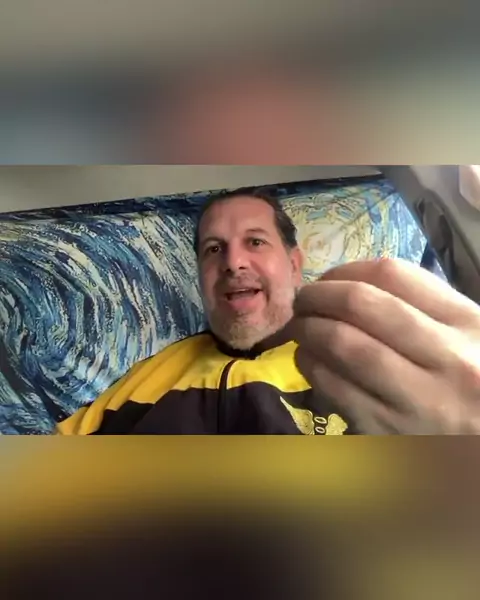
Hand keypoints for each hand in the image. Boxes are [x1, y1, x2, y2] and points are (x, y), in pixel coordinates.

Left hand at [292, 259, 479, 433]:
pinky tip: (308, 360)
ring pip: (342, 345)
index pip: (394, 275)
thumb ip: (427, 310)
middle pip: (361, 304)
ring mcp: (418, 400)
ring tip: (299, 327)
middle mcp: (447, 358)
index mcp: (470, 324)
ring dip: (308, 329)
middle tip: (303, 299)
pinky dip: (311, 367)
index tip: (330, 278)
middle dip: (319, 295)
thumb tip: (354, 286)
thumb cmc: (474, 392)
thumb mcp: (471, 341)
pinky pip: (335, 389)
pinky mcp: (390, 433)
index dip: (347, 270)